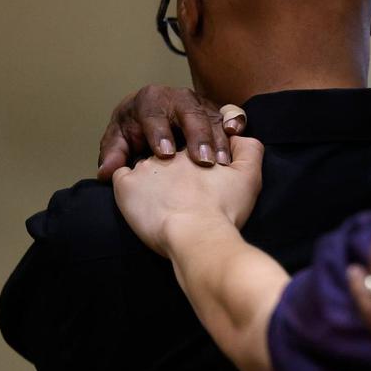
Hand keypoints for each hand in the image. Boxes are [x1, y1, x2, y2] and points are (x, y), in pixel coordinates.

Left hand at [97, 85, 248, 179]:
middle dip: (197, 136)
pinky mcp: (217, 112)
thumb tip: (107, 172)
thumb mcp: (120, 142)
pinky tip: (237, 136)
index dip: (159, 133)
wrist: (152, 121)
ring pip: (211, 116)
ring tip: (221, 163)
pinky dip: (235, 121)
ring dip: (218, 140)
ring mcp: (199, 104)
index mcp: (149, 101)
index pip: (153, 114)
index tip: (164, 155)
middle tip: (202, 161)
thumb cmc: (135, 132)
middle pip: (188, 112)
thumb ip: (113, 155)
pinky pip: (230, 113)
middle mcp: (176, 97)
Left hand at [112, 136, 263, 256]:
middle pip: (168, 159)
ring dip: (151, 182)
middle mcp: (169, 152)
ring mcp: (145, 167)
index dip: (196, 167)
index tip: (200, 188)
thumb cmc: (225, 208)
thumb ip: (250, 150)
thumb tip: (239, 136)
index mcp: (195, 148)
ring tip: (162, 204)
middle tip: (183, 198)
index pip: (191, 150)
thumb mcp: (250, 177)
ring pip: (145, 169)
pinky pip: (120, 178)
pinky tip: (139, 201)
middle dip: (174, 174)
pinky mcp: (126, 184)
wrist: (198, 234)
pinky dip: (127, 187)